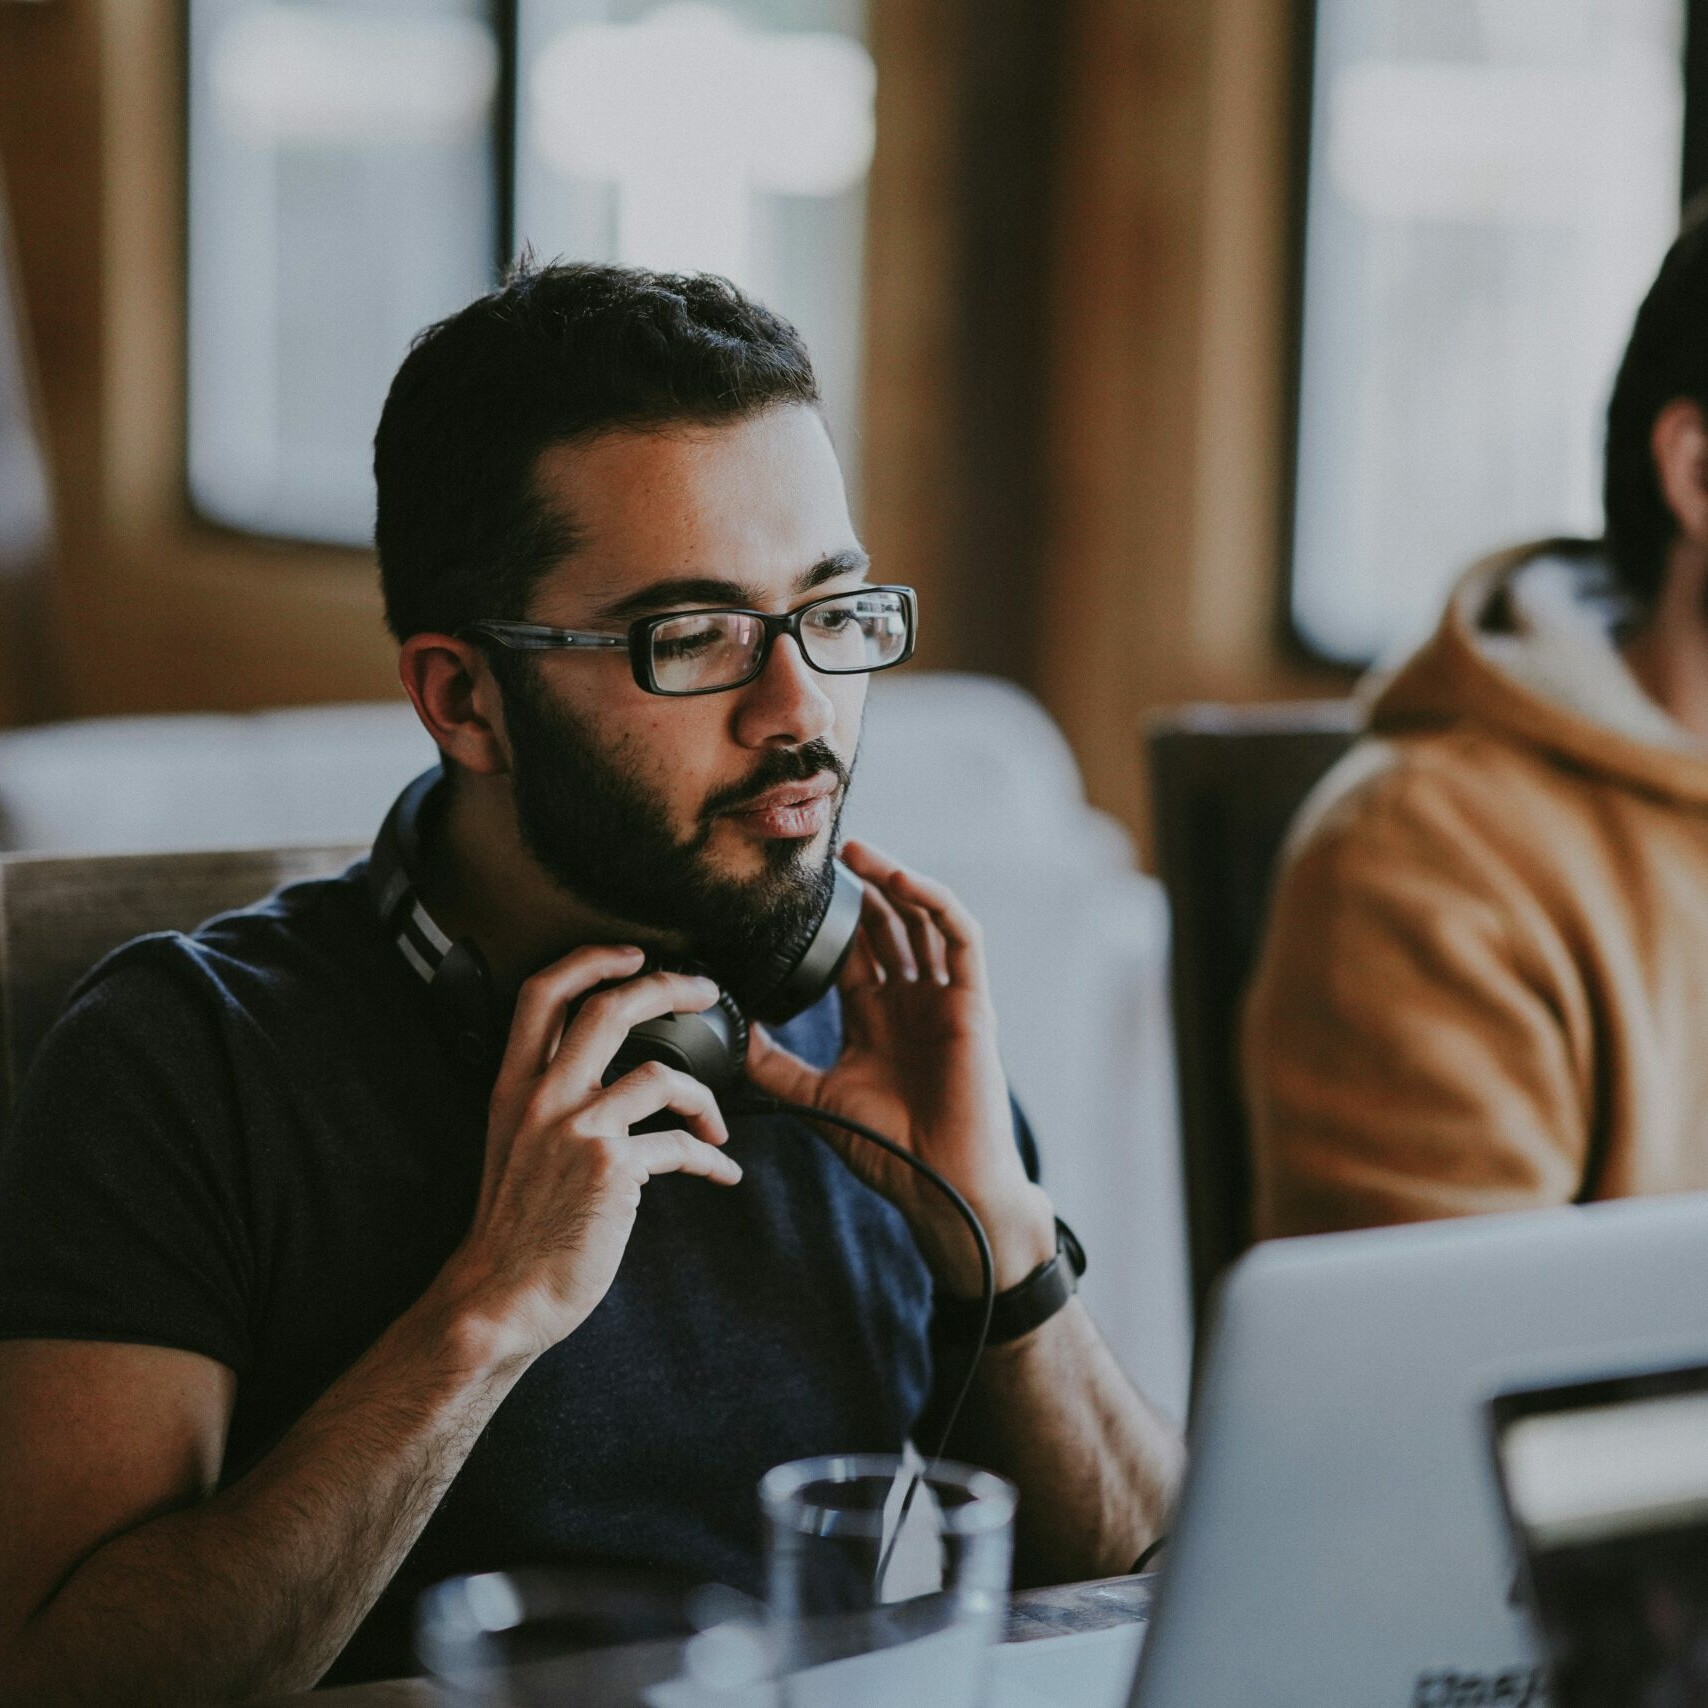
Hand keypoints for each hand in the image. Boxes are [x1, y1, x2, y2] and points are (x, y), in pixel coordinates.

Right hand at [436, 946, 741, 1365]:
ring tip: (719, 1124)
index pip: (541, 994)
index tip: (632, 953)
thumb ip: (551, 1102)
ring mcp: (577, 1130)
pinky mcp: (611, 1169)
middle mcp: (542, 1098)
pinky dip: (711, 1159)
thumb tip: (610, 1078)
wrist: (502, 1296)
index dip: (590, 959)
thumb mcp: (514, 1145)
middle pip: (608, 1008)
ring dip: (706, 1098)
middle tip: (704, 989)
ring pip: (661, 1074)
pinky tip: (722, 1173)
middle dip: (667, 985)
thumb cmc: (516, 1227)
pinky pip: (680, 1146)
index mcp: (515, 1086)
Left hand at [744, 841, 1054, 1295]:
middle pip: (888, 924)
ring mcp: (943, 998)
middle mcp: (911, 1000)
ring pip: (923, 920)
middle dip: (861, 887)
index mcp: (875, 1016)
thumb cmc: (889, 1149)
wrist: (942, 1186)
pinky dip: (936, 903)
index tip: (795, 887)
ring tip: (858, 853)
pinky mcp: (973, 1002)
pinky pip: (962, 937)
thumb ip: (774, 1064)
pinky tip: (902, 882)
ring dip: (894, 881)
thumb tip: (730, 1032)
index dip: (831, 916)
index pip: (854, 949)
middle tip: (827, 853)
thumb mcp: (815, 1098)